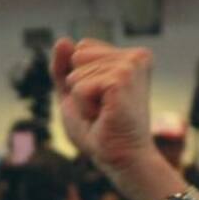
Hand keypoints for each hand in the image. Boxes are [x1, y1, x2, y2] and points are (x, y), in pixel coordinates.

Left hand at [53, 38, 153, 173]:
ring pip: (77, 73)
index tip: (101, 100)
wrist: (119, 158)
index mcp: (130, 56)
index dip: (80, 79)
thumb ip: (64, 68)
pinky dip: (84, 107)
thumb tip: (62, 40)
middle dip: (79, 88)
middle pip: (78, 55)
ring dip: (82, 101)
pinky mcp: (122, 79)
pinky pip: (80, 87)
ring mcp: (131, 66)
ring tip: (104, 115)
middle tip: (102, 109)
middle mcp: (136, 56)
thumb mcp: (74, 93)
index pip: (82, 48)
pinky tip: (104, 117)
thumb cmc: (100, 131)